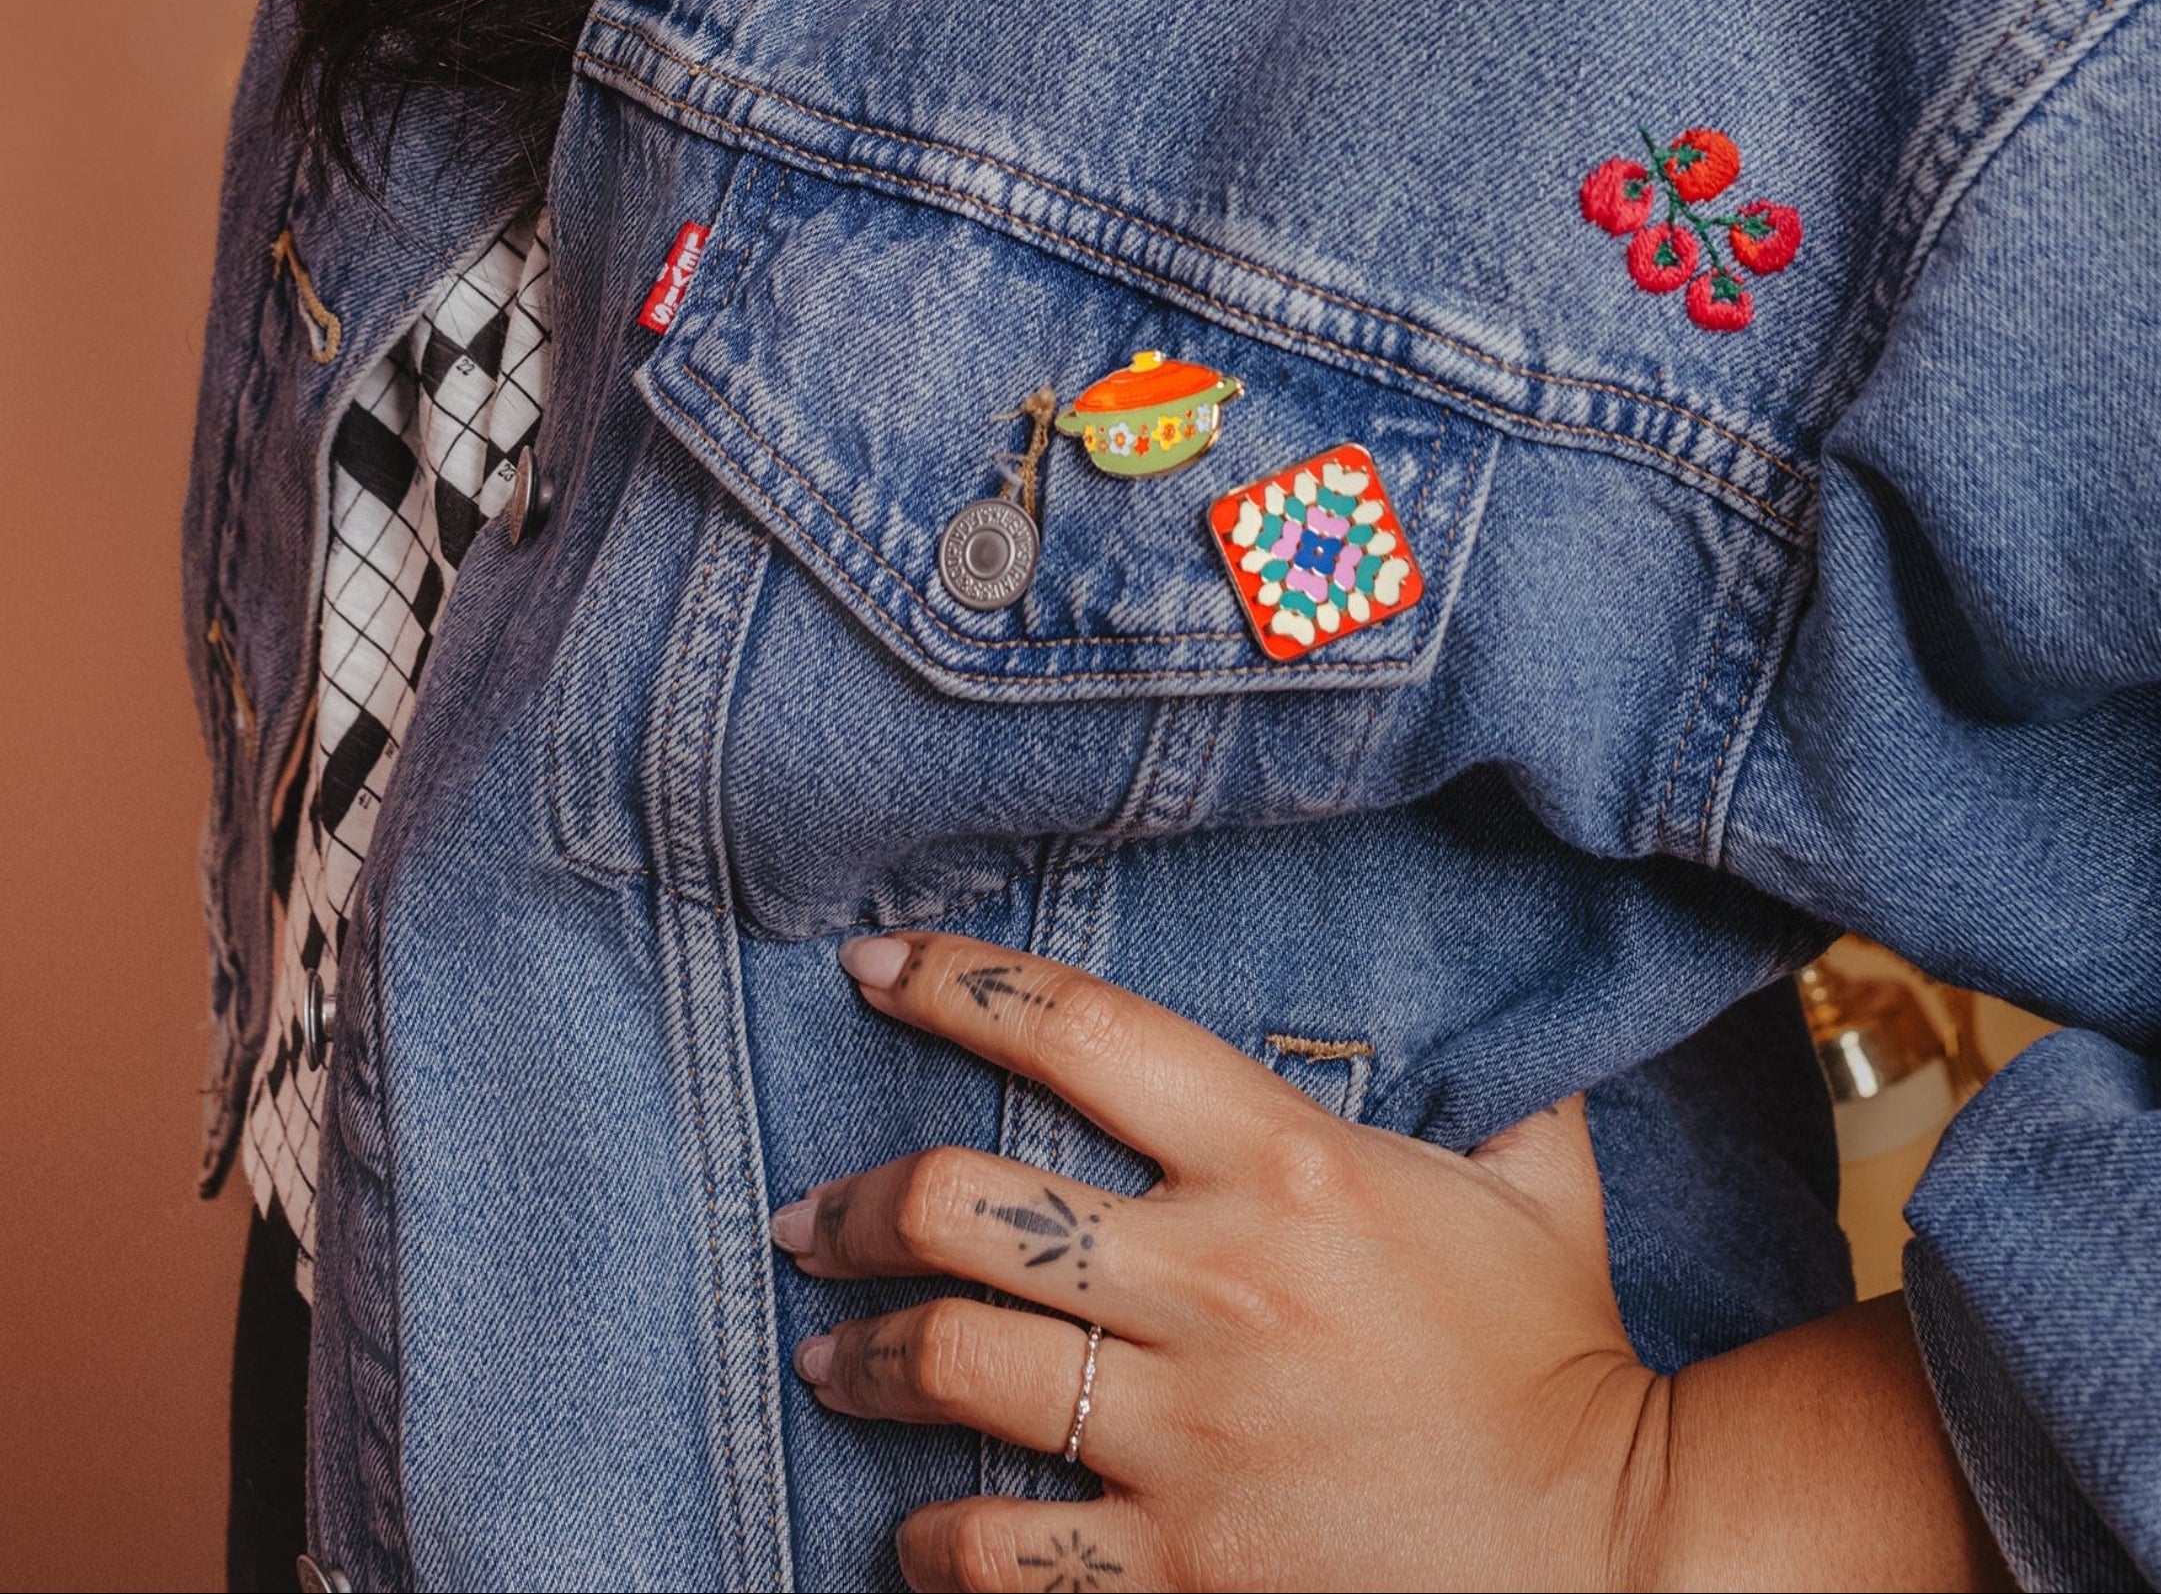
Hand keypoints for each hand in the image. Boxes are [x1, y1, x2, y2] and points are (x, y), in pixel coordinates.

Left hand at [768, 930, 1667, 1591]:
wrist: (1618, 1558)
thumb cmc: (1563, 1352)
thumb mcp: (1540, 1184)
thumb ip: (1495, 1080)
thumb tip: (1500, 1003)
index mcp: (1289, 1162)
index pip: (1083, 1030)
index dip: (958, 982)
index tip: (871, 967)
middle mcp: (1216, 1278)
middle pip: (964, 1204)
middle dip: (855, 1205)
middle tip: (811, 1219)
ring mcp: (1190, 1433)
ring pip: (951, 1367)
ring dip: (860, 1359)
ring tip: (825, 1355)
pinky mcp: (1186, 1569)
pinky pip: (1003, 1554)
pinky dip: (932, 1544)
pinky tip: (911, 1531)